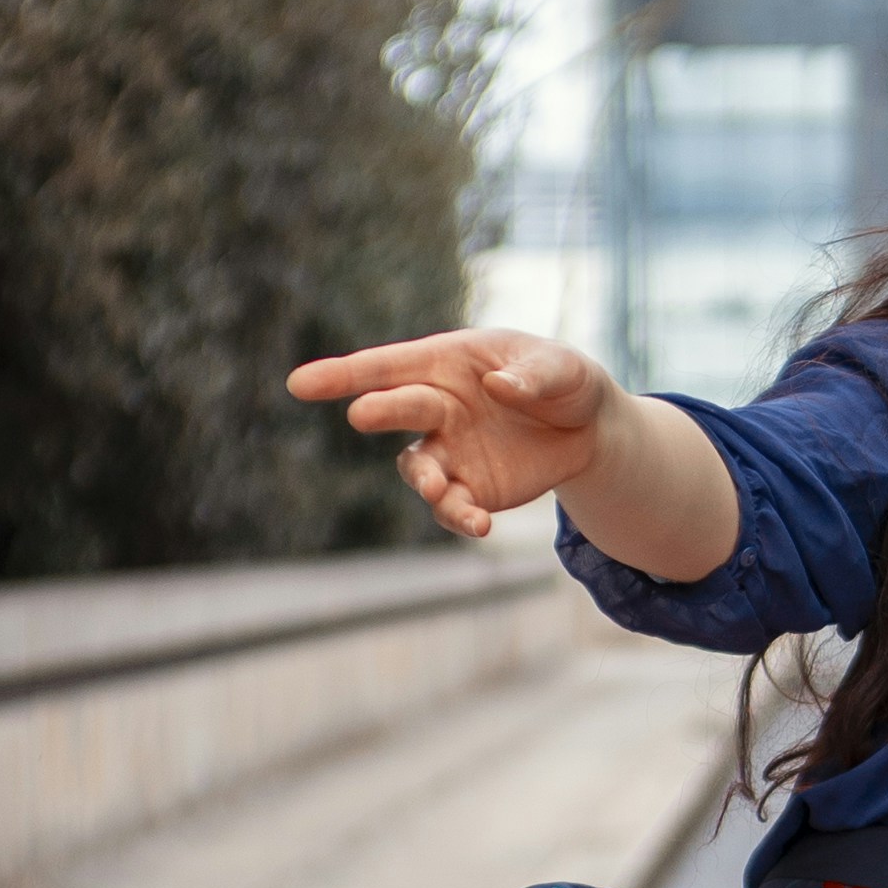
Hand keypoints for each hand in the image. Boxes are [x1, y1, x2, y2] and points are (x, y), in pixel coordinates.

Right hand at [288, 330, 611, 538]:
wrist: (587, 428)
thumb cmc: (564, 379)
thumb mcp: (562, 367)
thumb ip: (534, 375)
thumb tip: (500, 388)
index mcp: (448, 362)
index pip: (388, 366)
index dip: (343, 374)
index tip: (300, 384)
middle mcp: (438, 406)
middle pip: (396, 408)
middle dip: (379, 411)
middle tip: (363, 416)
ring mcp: (449, 451)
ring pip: (418, 468)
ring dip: (421, 479)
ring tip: (435, 490)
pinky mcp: (470, 489)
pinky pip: (452, 507)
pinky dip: (458, 517)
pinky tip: (479, 525)